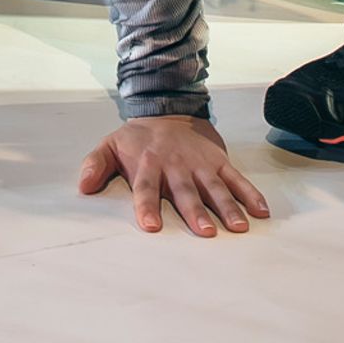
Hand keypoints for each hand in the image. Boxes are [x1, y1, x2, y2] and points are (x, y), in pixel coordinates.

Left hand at [76, 114, 270, 237]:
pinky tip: (261, 212)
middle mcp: (176, 165)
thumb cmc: (138, 139)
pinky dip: (250, 194)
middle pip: (185, 191)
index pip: (146, 187)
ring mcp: (200, 163)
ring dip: (227, 207)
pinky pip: (236, 178)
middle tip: (205, 233)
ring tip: (239, 227)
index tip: (150, 226)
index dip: (147, 206)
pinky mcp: (218, 161)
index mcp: (148, 163)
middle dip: (195, 212)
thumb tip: (82, 186)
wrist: (168, 109)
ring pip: (215, 187)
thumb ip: (95, 164)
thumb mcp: (110, 145)